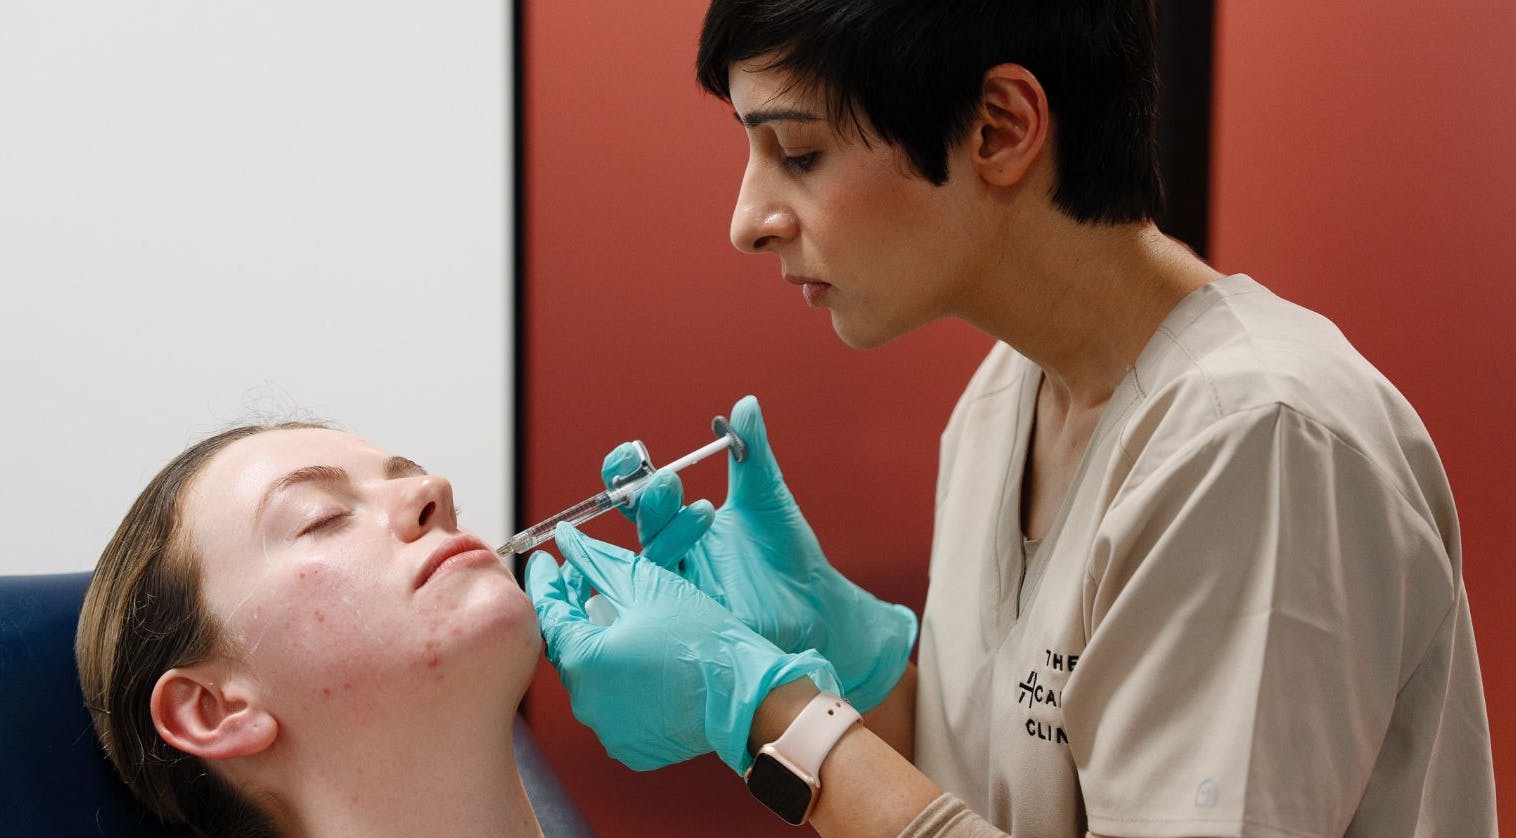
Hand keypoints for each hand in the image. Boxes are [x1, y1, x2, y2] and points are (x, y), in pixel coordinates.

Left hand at [526, 522, 837, 773]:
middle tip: (586, 580)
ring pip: (591, 677)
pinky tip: (641, 658)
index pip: (549, 613)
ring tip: (622, 618)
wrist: (746, 693)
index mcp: (583, 659)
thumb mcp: (647, 584)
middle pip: (568, 646)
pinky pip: (613, 706)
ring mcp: (607, 729)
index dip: (547, 582)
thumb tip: (567, 539)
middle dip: (576, 612)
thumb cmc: (701, 635)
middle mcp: (586, 701)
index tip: (546, 560)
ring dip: (599, 647)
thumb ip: (598, 560)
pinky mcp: (629, 746)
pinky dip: (620, 681)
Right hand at [602, 395, 916, 710]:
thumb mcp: (767, 494)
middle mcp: (674, 549)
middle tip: (666, 480)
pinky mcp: (695, 613)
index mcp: (681, 519)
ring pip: (653, 556)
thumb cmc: (786, 549)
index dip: (625, 472)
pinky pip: (671, 595)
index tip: (632, 453)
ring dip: (670, 531)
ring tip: (706, 511)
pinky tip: (702, 551)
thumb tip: (746, 404)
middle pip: (638, 521)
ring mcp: (682, 582)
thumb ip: (751, 451)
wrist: (814, 599)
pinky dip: (680, 572)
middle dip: (645, 499)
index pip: (638, 492)